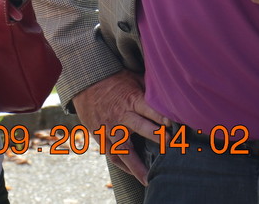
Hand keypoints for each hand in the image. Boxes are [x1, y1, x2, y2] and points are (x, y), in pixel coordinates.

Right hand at [71, 70, 167, 185]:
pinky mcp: (100, 135)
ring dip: (137, 165)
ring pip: (124, 149)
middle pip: (141, 128)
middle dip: (156, 137)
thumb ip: (150, 88)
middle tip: (170, 148)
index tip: (174, 125)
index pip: (150, 110)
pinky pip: (111, 153)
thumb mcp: (132, 78)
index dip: (162, 117)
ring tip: (149, 180)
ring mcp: (109, 127)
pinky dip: (122, 165)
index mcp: (131, 100)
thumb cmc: (114, 80)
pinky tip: (133, 172)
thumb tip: (171, 92)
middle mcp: (121, 116)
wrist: (85, 82)